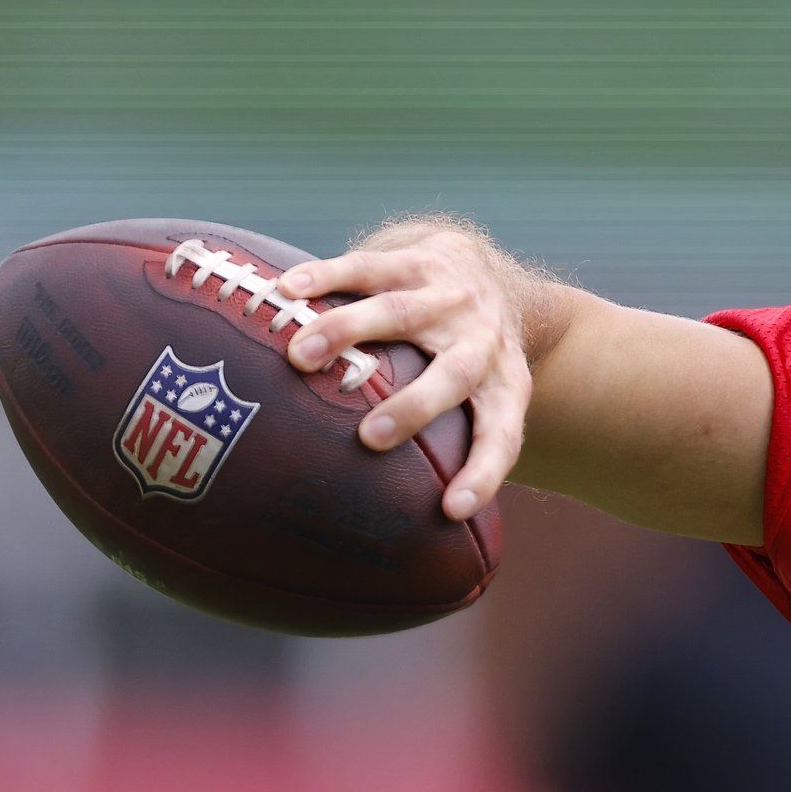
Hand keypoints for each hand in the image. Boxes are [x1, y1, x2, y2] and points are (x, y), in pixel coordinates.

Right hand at [275, 229, 531, 520]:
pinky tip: (286, 291)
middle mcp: (483, 341)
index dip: (484, 474)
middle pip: (457, 373)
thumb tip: (394, 530)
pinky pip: (371, 266)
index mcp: (504, 385)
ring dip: (350, 332)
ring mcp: (453, 296)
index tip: (453, 510)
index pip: (503, 437)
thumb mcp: (482, 398)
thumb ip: (447, 449)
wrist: (488, 271)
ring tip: (299, 355)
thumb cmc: (469, 360)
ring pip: (403, 312)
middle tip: (371, 437)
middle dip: (415, 405)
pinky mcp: (420, 261)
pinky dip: (327, 277)